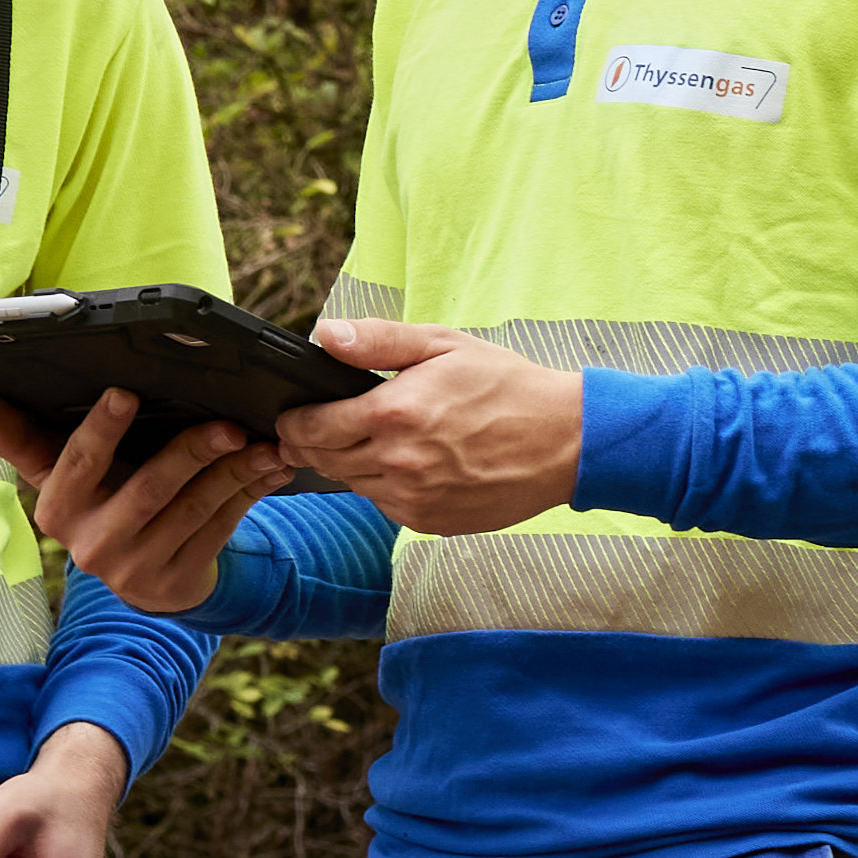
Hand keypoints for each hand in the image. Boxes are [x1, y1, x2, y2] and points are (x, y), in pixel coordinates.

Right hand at [0, 391, 277, 607]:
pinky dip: (249, 495)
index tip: (124, 393)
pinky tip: (269, 471)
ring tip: (263, 443)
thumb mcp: (66, 480)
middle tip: (227, 423)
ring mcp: (136, 570)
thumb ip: (29, 442)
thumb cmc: (103, 508)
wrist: (144, 581)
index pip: (77, 464)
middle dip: (191, 451)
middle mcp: (93, 546)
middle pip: (148, 488)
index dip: (100, 430)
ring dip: (234, 472)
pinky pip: (220, 530)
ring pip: (193, 509)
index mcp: (60, 513)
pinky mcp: (176, 584)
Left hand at [275, 317, 591, 533]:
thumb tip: (324, 335)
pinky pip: (385, 505)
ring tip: (375, 440)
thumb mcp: (443, 345)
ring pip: (352, 485)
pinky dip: (385, 486)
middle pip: (323, 461)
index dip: (293, 422)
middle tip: (318, 429)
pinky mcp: (429, 522)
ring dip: (351, 464)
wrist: (566, 441)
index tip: (291, 416)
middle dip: (313, 444)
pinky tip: (411, 464)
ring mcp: (413, 498)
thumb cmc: (507, 386)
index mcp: (393, 413)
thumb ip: (377, 340)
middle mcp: (397, 462)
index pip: (310, 428)